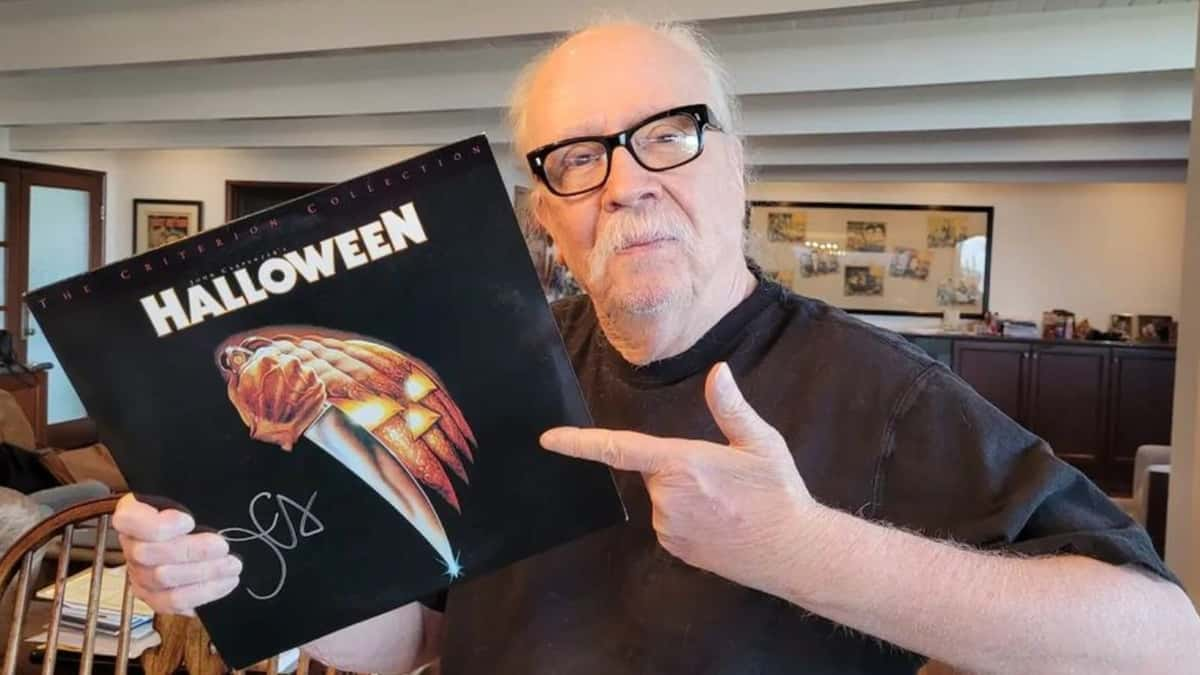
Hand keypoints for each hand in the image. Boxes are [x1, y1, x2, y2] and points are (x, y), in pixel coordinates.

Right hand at [112, 493, 241, 615]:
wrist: (207, 537)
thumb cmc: (200, 511)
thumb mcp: (196, 494)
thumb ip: (197, 491)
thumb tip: (215, 485)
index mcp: (133, 513)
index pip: (127, 520)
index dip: (157, 525)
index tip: (189, 520)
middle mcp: (130, 544)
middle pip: (148, 553)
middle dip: (192, 551)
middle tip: (224, 546)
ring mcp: (139, 573)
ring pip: (162, 579)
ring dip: (203, 573)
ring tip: (232, 565)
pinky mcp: (154, 597)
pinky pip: (172, 602)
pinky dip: (203, 593)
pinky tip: (226, 582)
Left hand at [540, 362, 816, 596]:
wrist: (794, 552)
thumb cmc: (778, 493)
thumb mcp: (761, 443)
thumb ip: (731, 408)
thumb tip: (718, 372)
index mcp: (682, 463)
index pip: (619, 448)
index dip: (580, 443)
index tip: (549, 439)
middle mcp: (667, 497)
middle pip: (653, 471)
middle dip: (678, 468)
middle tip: (721, 477)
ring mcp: (669, 527)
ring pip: (663, 498)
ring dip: (684, 494)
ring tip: (726, 502)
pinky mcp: (674, 548)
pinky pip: (670, 522)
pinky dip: (688, 516)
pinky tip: (720, 521)